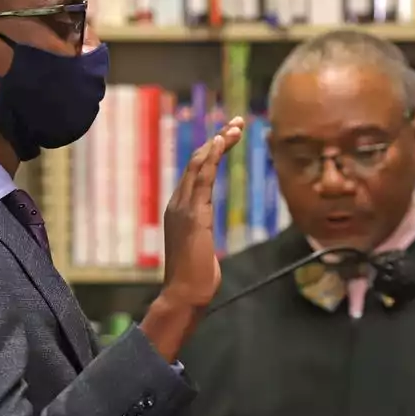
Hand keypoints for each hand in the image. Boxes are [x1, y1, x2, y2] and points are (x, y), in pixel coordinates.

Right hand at [160, 116, 244, 309]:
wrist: (185, 292)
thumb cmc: (195, 277)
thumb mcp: (200, 247)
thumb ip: (202, 232)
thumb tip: (207, 233)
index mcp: (179, 209)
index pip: (195, 173)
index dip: (212, 152)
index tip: (228, 136)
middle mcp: (178, 203)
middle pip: (197, 162)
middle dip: (218, 140)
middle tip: (237, 123)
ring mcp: (183, 207)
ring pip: (200, 164)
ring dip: (219, 143)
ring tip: (236, 127)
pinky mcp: (194, 213)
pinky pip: (203, 177)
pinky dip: (213, 157)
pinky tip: (223, 142)